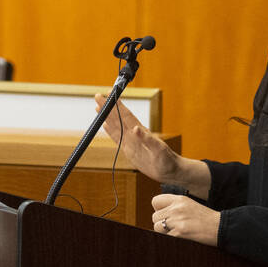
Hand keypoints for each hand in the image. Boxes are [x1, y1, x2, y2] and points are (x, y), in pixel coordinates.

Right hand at [94, 95, 212, 197]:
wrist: (171, 171)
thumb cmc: (168, 161)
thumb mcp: (159, 150)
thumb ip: (148, 139)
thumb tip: (136, 128)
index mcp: (141, 132)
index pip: (125, 115)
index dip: (117, 105)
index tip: (108, 95)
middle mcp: (134, 135)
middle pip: (118, 118)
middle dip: (108, 107)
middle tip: (97, 96)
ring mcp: (131, 142)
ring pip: (116, 126)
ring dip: (107, 117)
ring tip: (98, 108)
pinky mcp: (129, 150)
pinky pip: (117, 138)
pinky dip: (110, 131)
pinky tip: (105, 126)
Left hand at [151, 194, 219, 245]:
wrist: (220, 228)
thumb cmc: (206, 219)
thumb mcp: (190, 205)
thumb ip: (174, 206)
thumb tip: (158, 215)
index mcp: (179, 199)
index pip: (155, 201)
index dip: (158, 210)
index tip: (166, 215)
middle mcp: (177, 208)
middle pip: (155, 217)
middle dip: (161, 223)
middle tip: (173, 227)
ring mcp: (177, 220)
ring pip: (157, 227)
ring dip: (164, 233)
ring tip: (177, 232)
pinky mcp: (179, 232)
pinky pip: (164, 237)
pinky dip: (170, 240)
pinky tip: (181, 238)